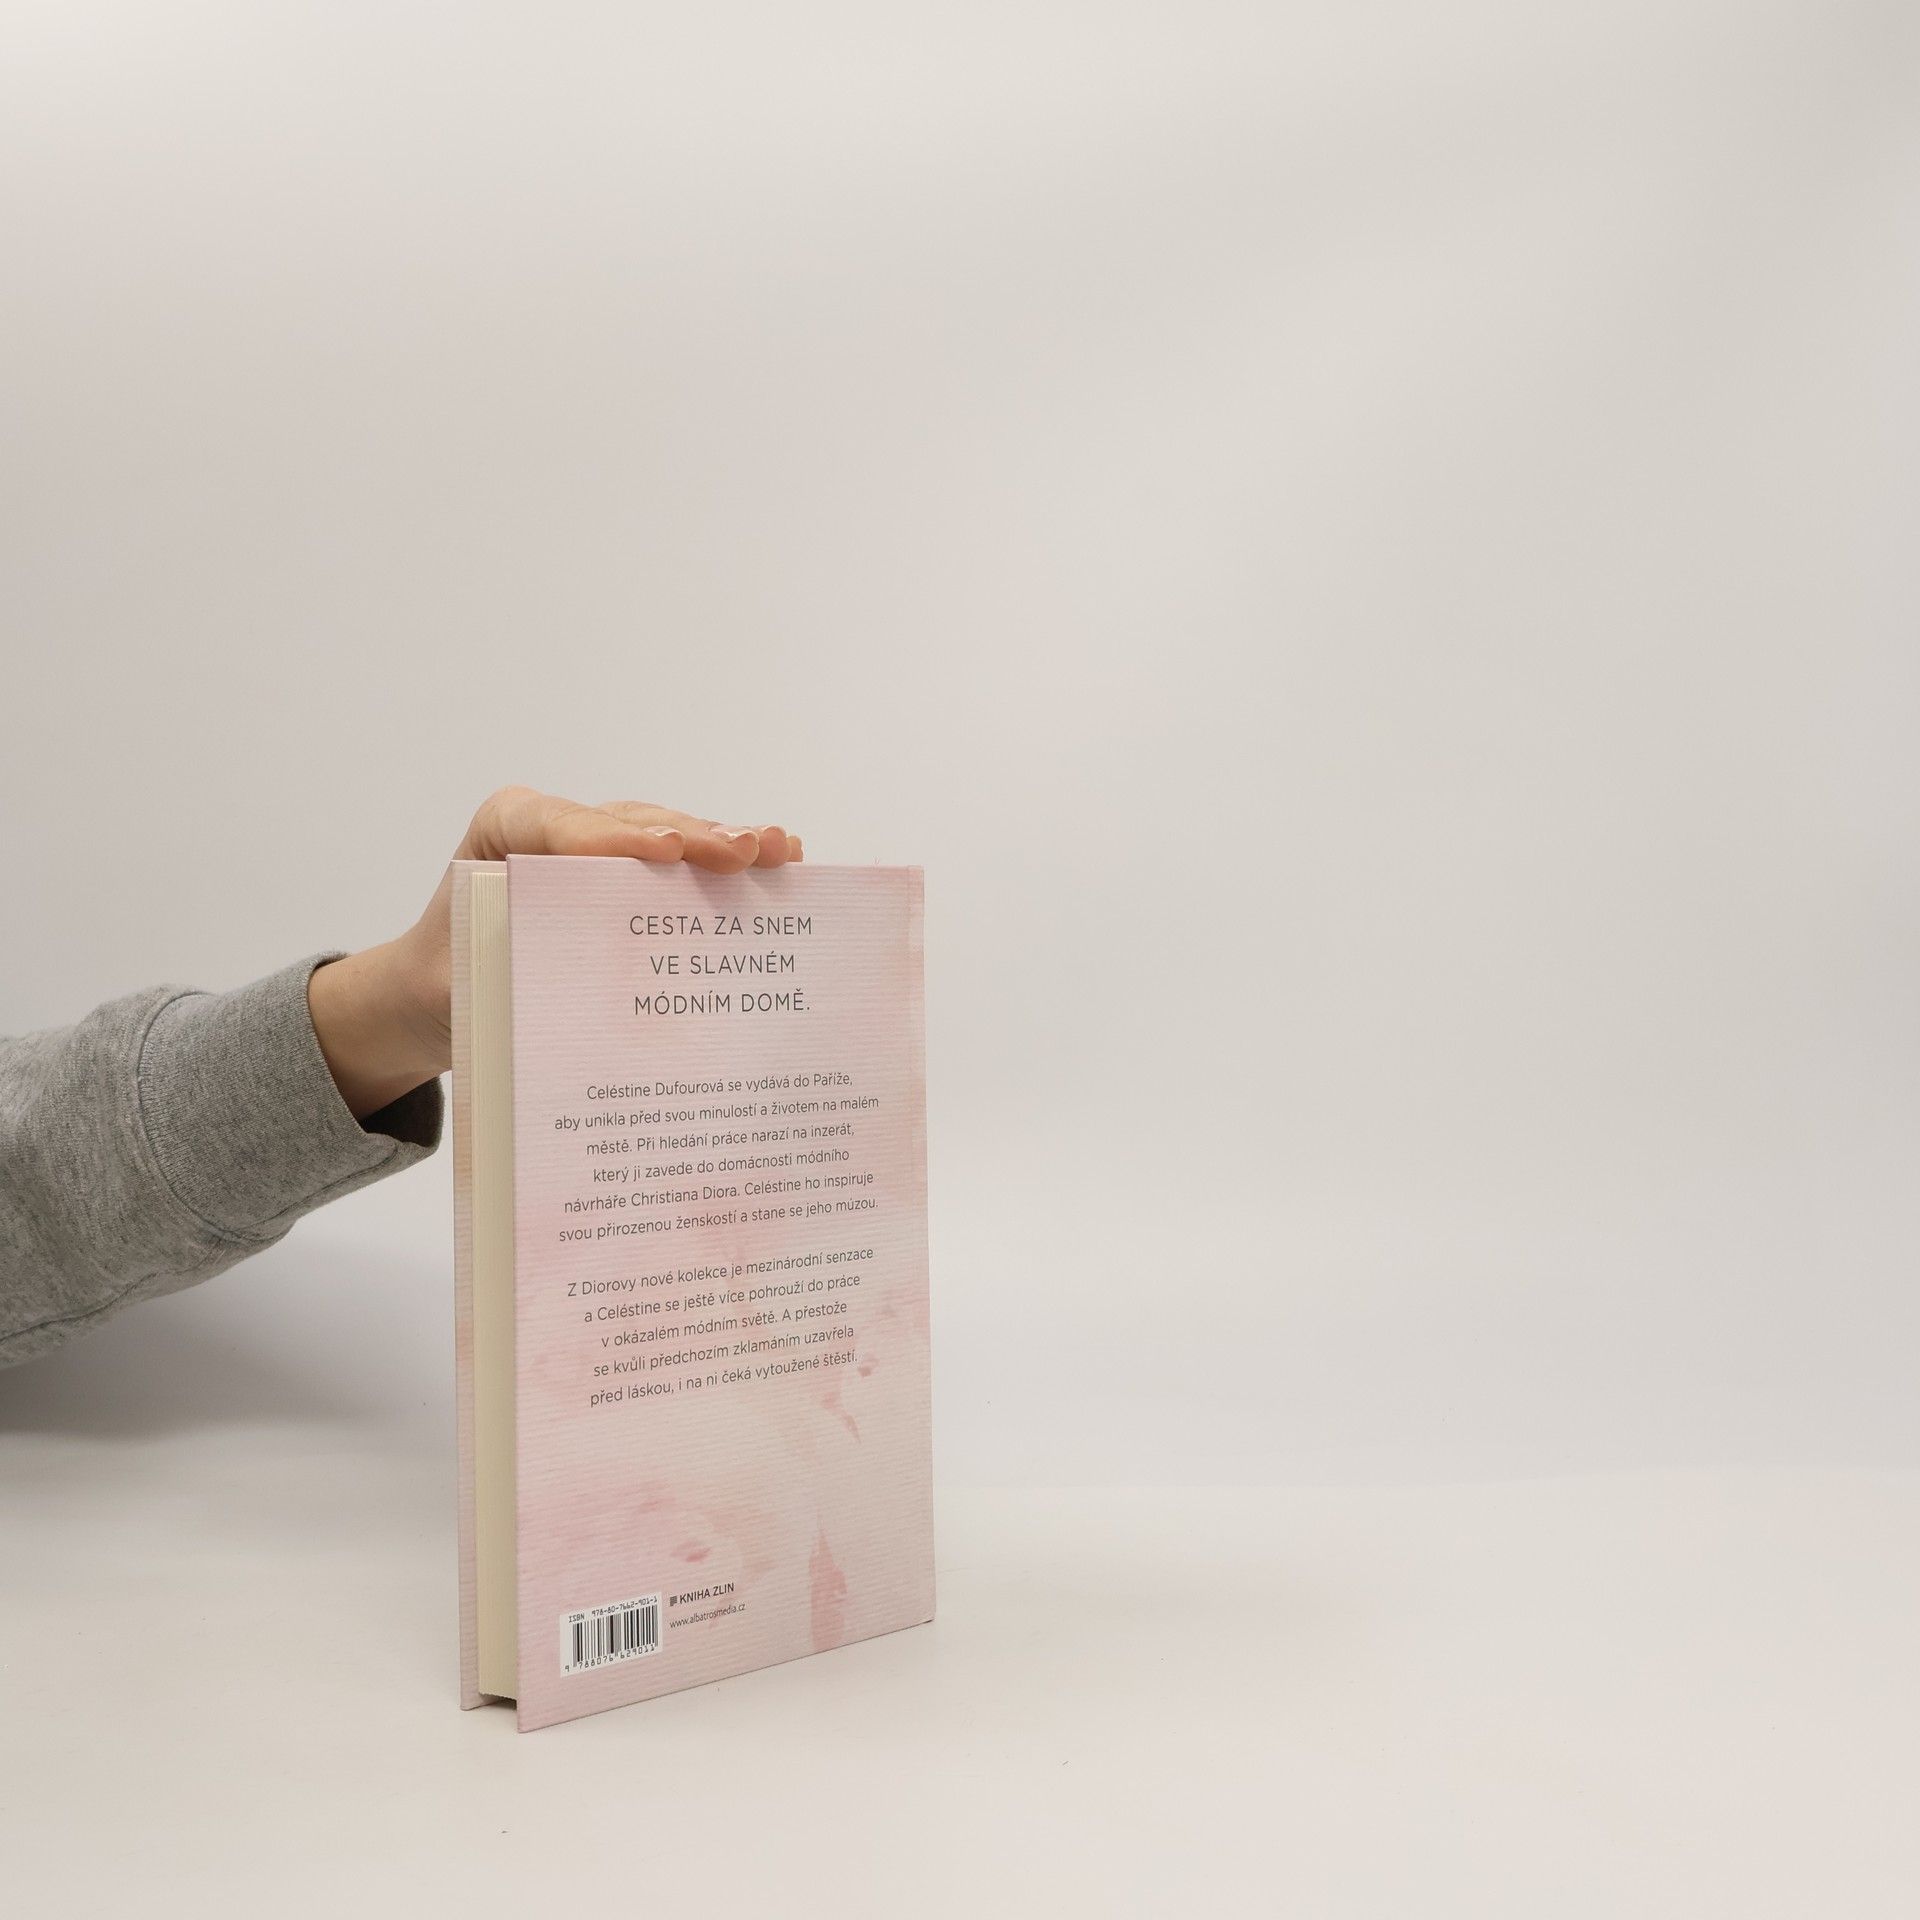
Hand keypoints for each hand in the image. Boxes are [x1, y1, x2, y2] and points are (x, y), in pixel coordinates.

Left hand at [307, 788, 801, 1118]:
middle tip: (740, 854)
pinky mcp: (632, 873)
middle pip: (630, 824)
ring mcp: (603, 844)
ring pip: (668, 833)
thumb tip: (572, 995)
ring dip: (725, 842)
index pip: (554, 825)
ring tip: (778, 851)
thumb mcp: (455, 982)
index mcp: (502, 832)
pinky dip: (729, 864)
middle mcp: (558, 825)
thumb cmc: (450, 979)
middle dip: (689, 838)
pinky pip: (684, 862)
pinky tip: (783, 862)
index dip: (610, 836)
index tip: (659, 853)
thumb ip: (503, 975)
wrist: (441, 987)